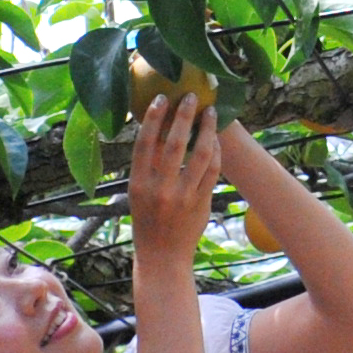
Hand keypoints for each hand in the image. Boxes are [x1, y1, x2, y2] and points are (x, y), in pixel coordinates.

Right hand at [123, 92, 219, 260]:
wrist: (163, 256)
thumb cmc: (148, 220)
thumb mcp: (137, 194)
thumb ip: (147, 166)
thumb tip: (158, 129)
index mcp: (138, 184)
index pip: (144, 144)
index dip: (153, 118)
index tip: (162, 98)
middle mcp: (160, 189)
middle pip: (173, 144)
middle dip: (183, 116)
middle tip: (191, 96)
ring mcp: (182, 196)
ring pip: (199, 154)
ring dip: (206, 129)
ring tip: (211, 112)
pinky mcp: (201, 202)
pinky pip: (212, 170)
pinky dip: (215, 151)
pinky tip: (215, 139)